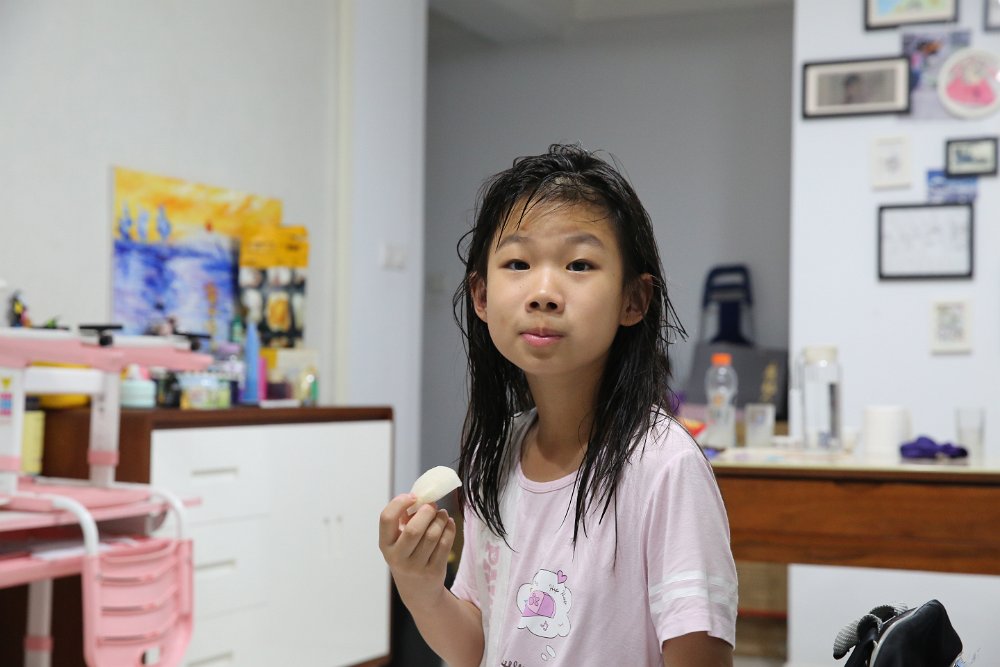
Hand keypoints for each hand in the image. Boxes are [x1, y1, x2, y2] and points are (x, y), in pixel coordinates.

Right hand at [379, 493, 456, 611]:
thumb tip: (421, 498)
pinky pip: (445, 544)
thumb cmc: (408, 556)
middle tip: (432, 506)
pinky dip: (449, 528)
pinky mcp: (433, 571)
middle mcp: (398, 557)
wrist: (418, 591)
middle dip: (427, 512)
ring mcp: (416, 566)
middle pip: (414, 529)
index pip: (386, 519)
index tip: (413, 497)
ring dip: (441, 519)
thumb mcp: (398, 542)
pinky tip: (448, 523)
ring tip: (442, 514)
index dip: (399, 503)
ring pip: (433, 535)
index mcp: (385, 545)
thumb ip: (404, 520)